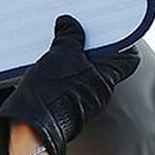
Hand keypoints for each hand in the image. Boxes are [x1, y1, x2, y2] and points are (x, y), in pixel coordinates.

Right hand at [0, 16, 138, 154]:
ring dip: (73, 57)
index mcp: (107, 77)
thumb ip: (69, 36)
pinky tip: (48, 65)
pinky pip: (70, 82)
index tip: (106, 26)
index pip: (127, 56)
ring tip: (57, 46)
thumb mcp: (60, 54)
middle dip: (90, 45)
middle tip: (75, 31)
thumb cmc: (50, 96)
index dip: (119, 39)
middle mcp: (99, 90)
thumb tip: (70, 26)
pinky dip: (62, 71)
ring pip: (84, 71)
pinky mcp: (66, 105)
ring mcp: (83, 100)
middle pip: (103, 61)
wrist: (28, 128)